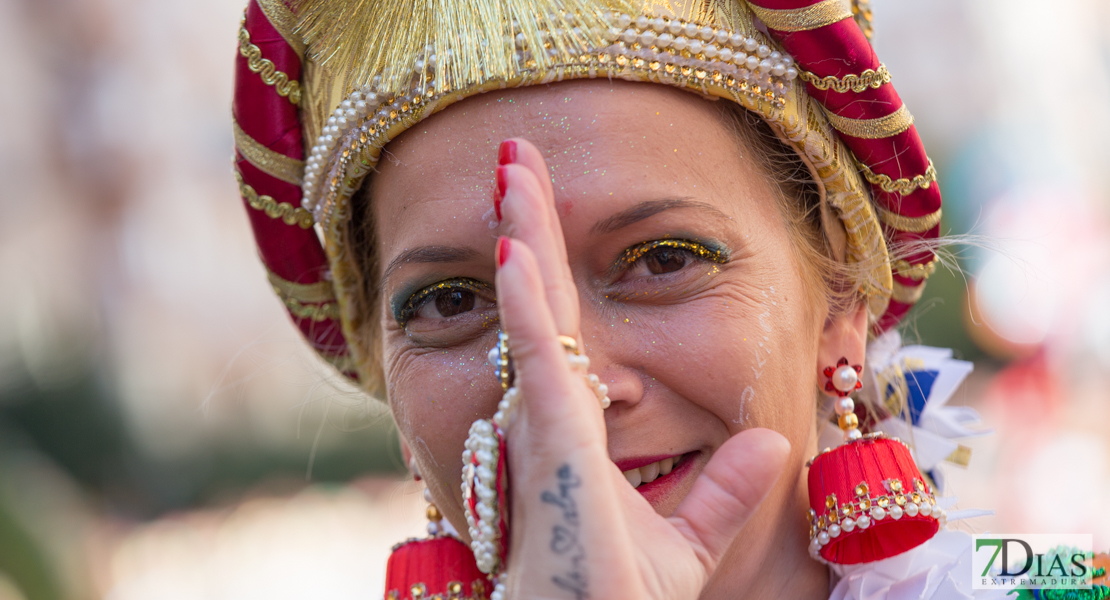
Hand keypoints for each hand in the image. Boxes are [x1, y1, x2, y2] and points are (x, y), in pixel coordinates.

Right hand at [492, 138, 790, 598]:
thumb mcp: (690, 540)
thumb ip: (724, 495)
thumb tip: (771, 451)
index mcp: (571, 428)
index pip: (558, 329)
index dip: (546, 270)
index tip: (537, 215)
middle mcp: (548, 415)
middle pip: (536, 300)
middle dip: (526, 227)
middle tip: (513, 160)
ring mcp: (545, 423)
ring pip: (529, 310)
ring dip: (521, 234)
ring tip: (511, 166)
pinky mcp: (552, 440)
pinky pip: (536, 355)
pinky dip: (525, 301)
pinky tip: (517, 248)